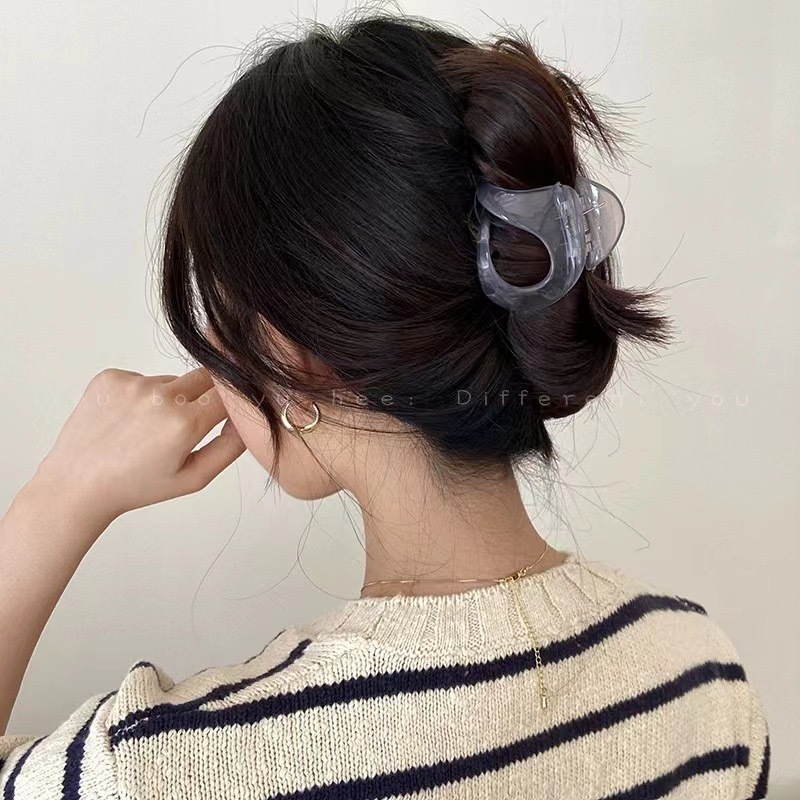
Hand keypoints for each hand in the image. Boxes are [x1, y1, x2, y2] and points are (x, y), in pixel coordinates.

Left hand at [29, 367, 245, 527]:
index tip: (228, 412)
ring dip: (170, 398)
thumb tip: (249, 421)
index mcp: (184, 424)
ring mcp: (132, 384)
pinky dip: (142, 395)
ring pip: (172, 380)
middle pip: (206, 377)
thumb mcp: (194, 478)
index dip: (233, 402)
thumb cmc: (136, 487)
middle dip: (205, 397)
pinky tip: (128, 421)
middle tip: (186, 425)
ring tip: (148, 430)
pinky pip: (142, 378)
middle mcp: (160, 396)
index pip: (230, 393)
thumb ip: (230, 448)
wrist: (78, 484)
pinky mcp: (110, 377)